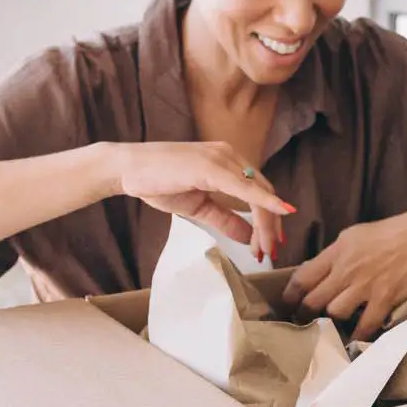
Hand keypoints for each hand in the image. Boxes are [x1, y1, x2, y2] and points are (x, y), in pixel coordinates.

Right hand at [114, 142, 293, 261]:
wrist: (127, 169)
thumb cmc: (157, 182)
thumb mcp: (198, 207)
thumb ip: (224, 218)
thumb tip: (248, 236)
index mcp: (227, 161)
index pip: (258, 190)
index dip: (269, 218)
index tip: (270, 244)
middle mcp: (229, 155)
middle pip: (264, 191)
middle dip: (271, 225)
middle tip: (271, 251)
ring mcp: (221, 158)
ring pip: (258, 191)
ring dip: (267, 222)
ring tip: (265, 248)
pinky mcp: (210, 166)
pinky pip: (244, 186)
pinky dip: (264, 200)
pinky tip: (279, 212)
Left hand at [281, 214, 406, 339]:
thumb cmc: (386, 234)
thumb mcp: (352, 237)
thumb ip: (332, 257)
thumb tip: (314, 275)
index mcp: (336, 252)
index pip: (302, 277)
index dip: (290, 295)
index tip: (287, 305)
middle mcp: (346, 270)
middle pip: (313, 300)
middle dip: (304, 314)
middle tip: (303, 322)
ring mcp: (365, 286)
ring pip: (335, 313)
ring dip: (332, 322)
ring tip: (332, 326)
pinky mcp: (384, 299)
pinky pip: (365, 325)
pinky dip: (358, 335)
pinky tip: (355, 338)